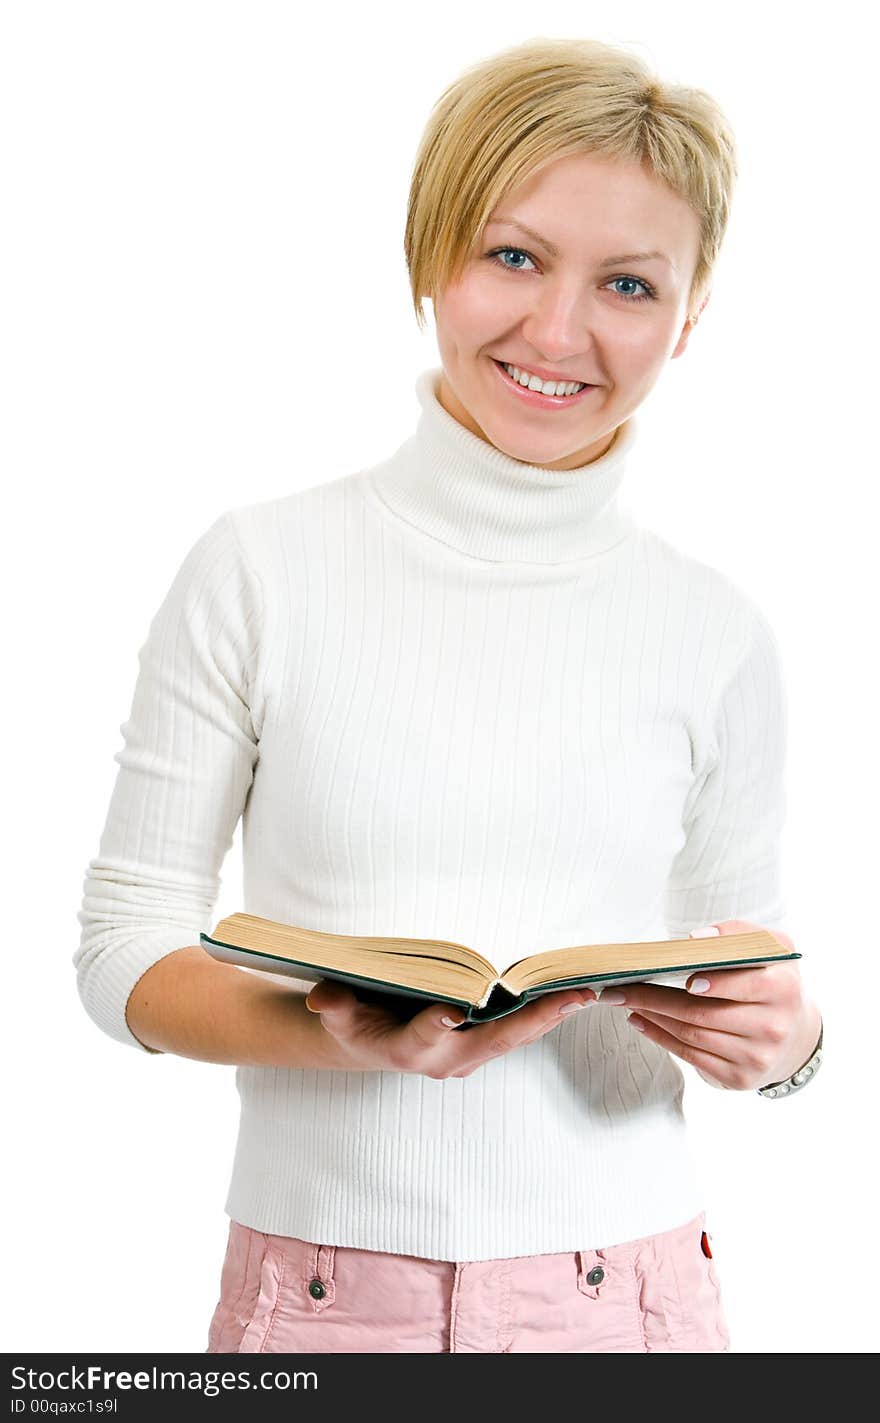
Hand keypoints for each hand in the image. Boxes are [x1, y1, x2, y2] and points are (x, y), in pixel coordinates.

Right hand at [303, 980, 596, 1077]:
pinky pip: (520, 1033)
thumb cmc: (355, 1021)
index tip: (454, 1009)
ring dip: (551, 1018)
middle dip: (534, 1020)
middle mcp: (447, 1060)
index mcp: (409, 1049)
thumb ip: (334, 1005)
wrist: (371, 1045)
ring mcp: (469, 1056)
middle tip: (569, 998)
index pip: (425, 1034)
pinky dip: (546, 1016)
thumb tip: (322, 997)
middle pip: (494, 1040)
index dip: (438, 1022)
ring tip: (585, 994)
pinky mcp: (483, 1048)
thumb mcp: (339, 1014)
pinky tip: (572, 997)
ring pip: (516, 1038)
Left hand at [596, 919, 821, 1090]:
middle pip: (706, 1014)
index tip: (687, 978)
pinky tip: (639, 1020)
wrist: (794, 1032)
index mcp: (784, 989)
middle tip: (621, 987)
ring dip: (653, 1016)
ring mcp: (756, 1058)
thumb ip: (737, 935)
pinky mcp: (739, 1078)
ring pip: (693, 1036)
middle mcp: (774, 1028)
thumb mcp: (770, 947)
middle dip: (657, 999)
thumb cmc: (771, 977)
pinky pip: (691, 1057)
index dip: (716, 983)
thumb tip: (696, 939)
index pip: (746, 985)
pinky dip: (660, 1037)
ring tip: (624, 999)